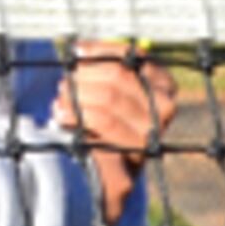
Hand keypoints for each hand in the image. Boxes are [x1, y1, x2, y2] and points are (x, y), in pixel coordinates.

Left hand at [56, 40, 178, 225]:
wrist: (107, 175)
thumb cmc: (106, 124)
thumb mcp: (110, 95)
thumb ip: (104, 72)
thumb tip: (79, 50)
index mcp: (163, 86)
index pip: (135, 59)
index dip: (102, 52)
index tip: (77, 52)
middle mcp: (165, 109)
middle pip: (119, 78)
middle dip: (84, 77)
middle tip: (64, 82)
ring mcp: (153, 134)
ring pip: (109, 100)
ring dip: (76, 95)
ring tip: (59, 98)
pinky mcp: (136, 156)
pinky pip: (103, 124)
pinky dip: (75, 116)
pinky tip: (60, 115)